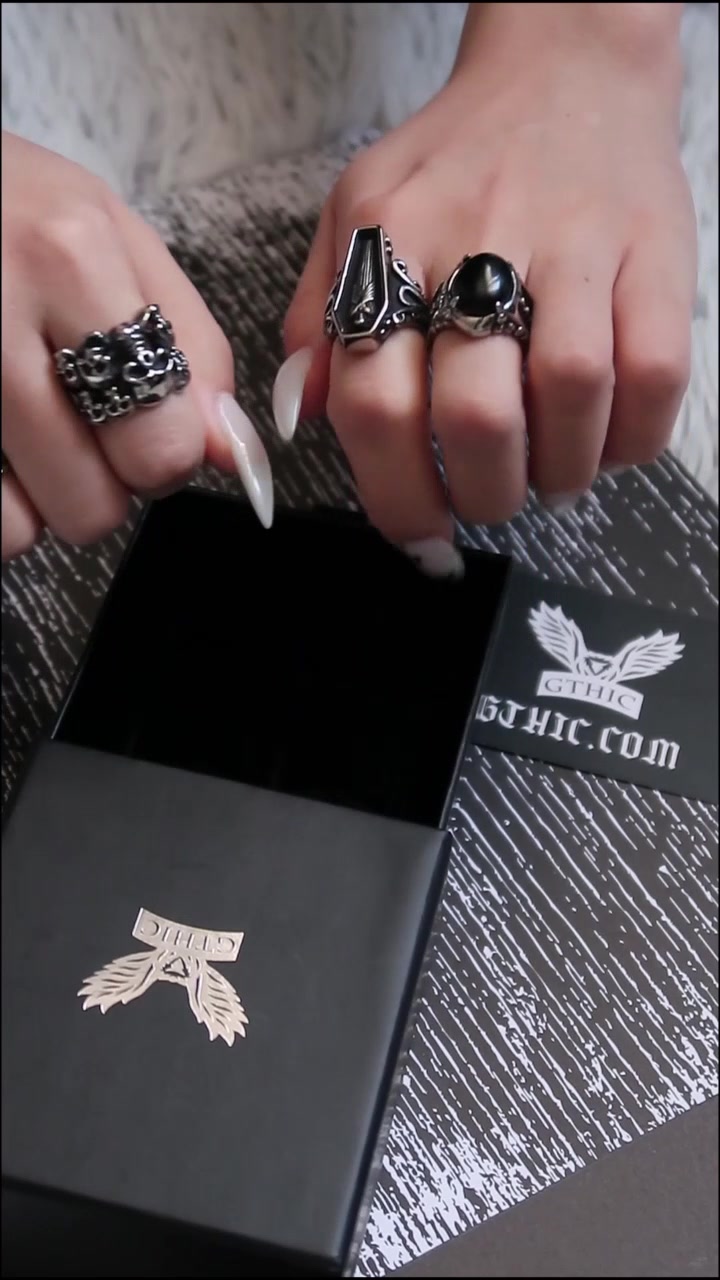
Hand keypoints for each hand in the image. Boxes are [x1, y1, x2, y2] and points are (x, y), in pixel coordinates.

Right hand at [1, 134, 271, 561]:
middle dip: (100, 481)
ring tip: (20, 425)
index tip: (149, 427)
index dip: (166, 454)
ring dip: (32, 497)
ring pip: (20, 530)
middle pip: (94, 506)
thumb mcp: (110, 233)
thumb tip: (230, 451)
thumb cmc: (6, 205)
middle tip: (76, 424)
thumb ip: (190, 341)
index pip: (161, 443)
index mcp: (69, 258)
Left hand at [277, 3, 694, 575]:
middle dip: (481, 495)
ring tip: (549, 478)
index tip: (417, 533)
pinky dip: (630, 438)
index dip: (395, 496)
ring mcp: (573, 244)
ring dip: (558, 473)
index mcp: (388, 242)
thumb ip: (317, 318)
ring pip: (569, 398)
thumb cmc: (455, 163)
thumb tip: (304, 417)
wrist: (568, 71)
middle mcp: (476, 240)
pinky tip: (604, 442)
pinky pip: (653, 375)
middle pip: (474, 418)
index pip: (374, 403)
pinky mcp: (653, 253)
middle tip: (486, 501)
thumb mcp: (354, 216)